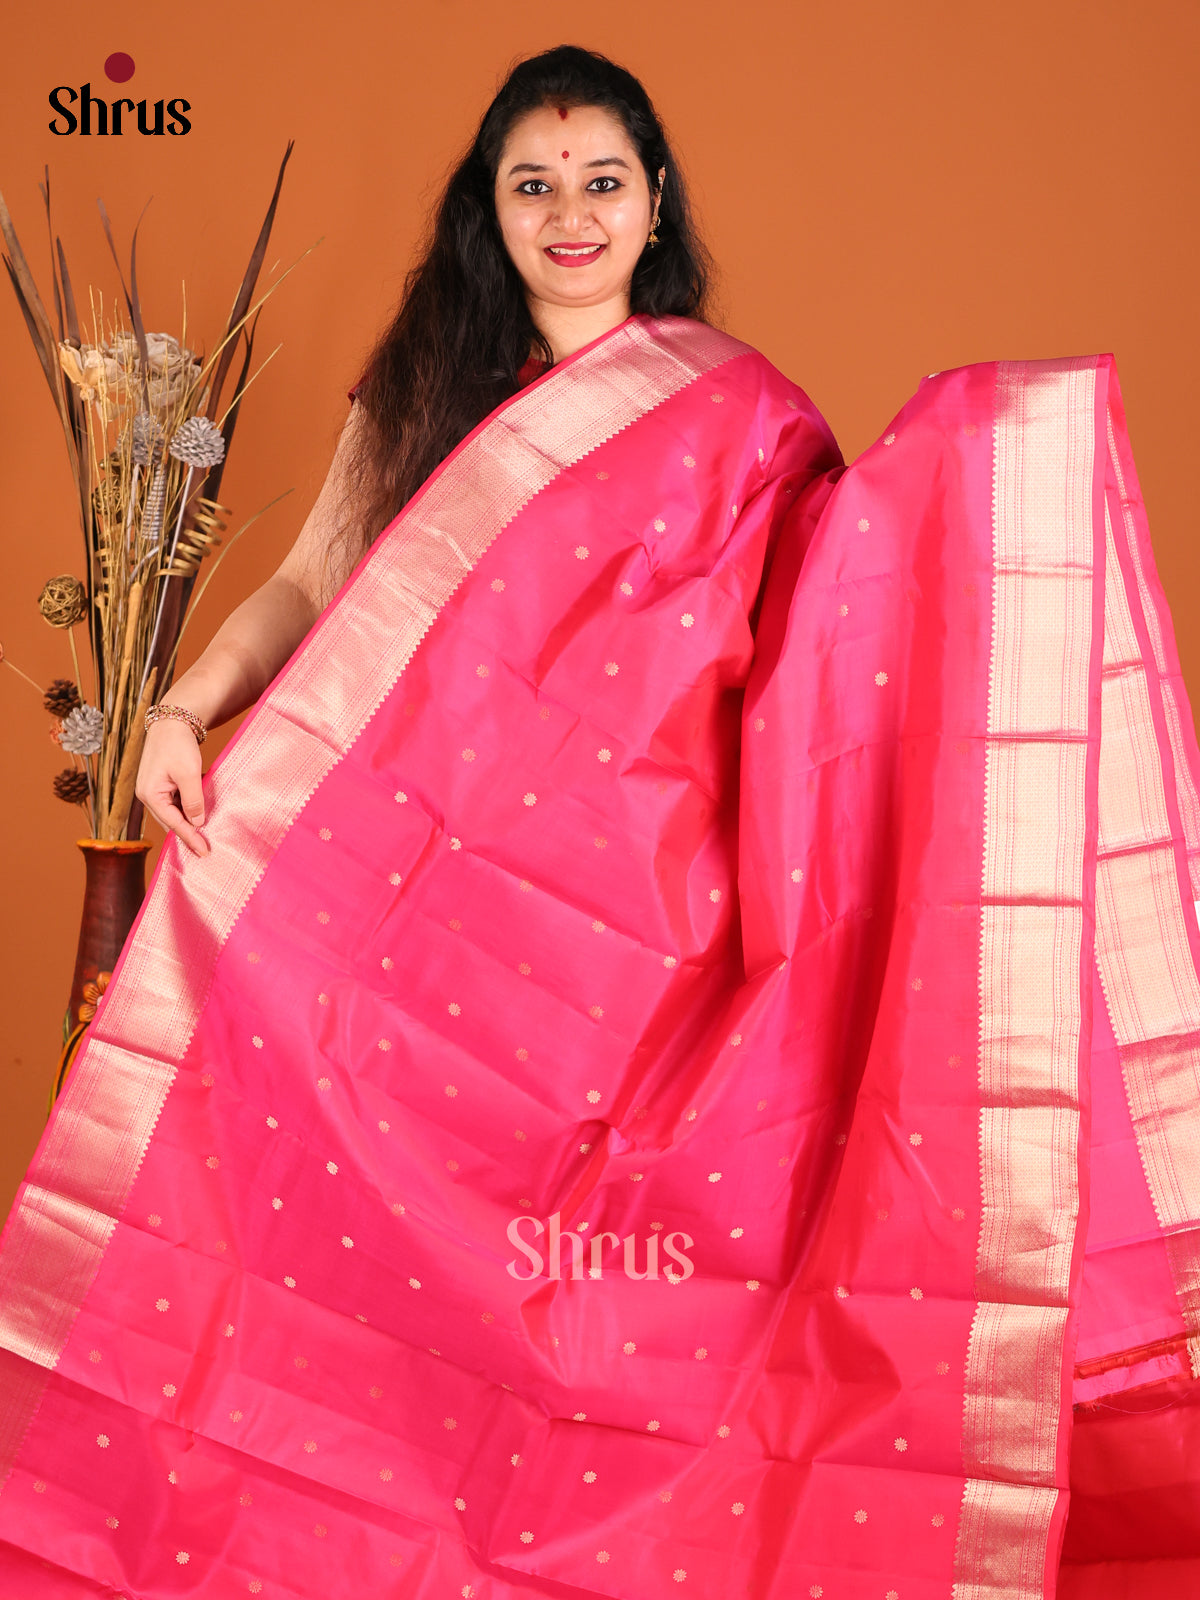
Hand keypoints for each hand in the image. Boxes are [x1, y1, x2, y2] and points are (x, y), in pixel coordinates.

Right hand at [134, 718, 210, 855]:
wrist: (173, 720)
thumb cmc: (178, 745)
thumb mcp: (189, 773)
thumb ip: (193, 800)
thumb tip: (198, 822)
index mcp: (150, 794)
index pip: (173, 823)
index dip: (190, 838)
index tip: (204, 852)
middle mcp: (147, 795)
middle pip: (170, 821)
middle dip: (188, 834)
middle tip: (206, 849)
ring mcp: (153, 789)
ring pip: (173, 813)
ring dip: (188, 822)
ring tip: (205, 835)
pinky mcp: (161, 784)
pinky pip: (175, 803)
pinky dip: (188, 809)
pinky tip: (200, 814)